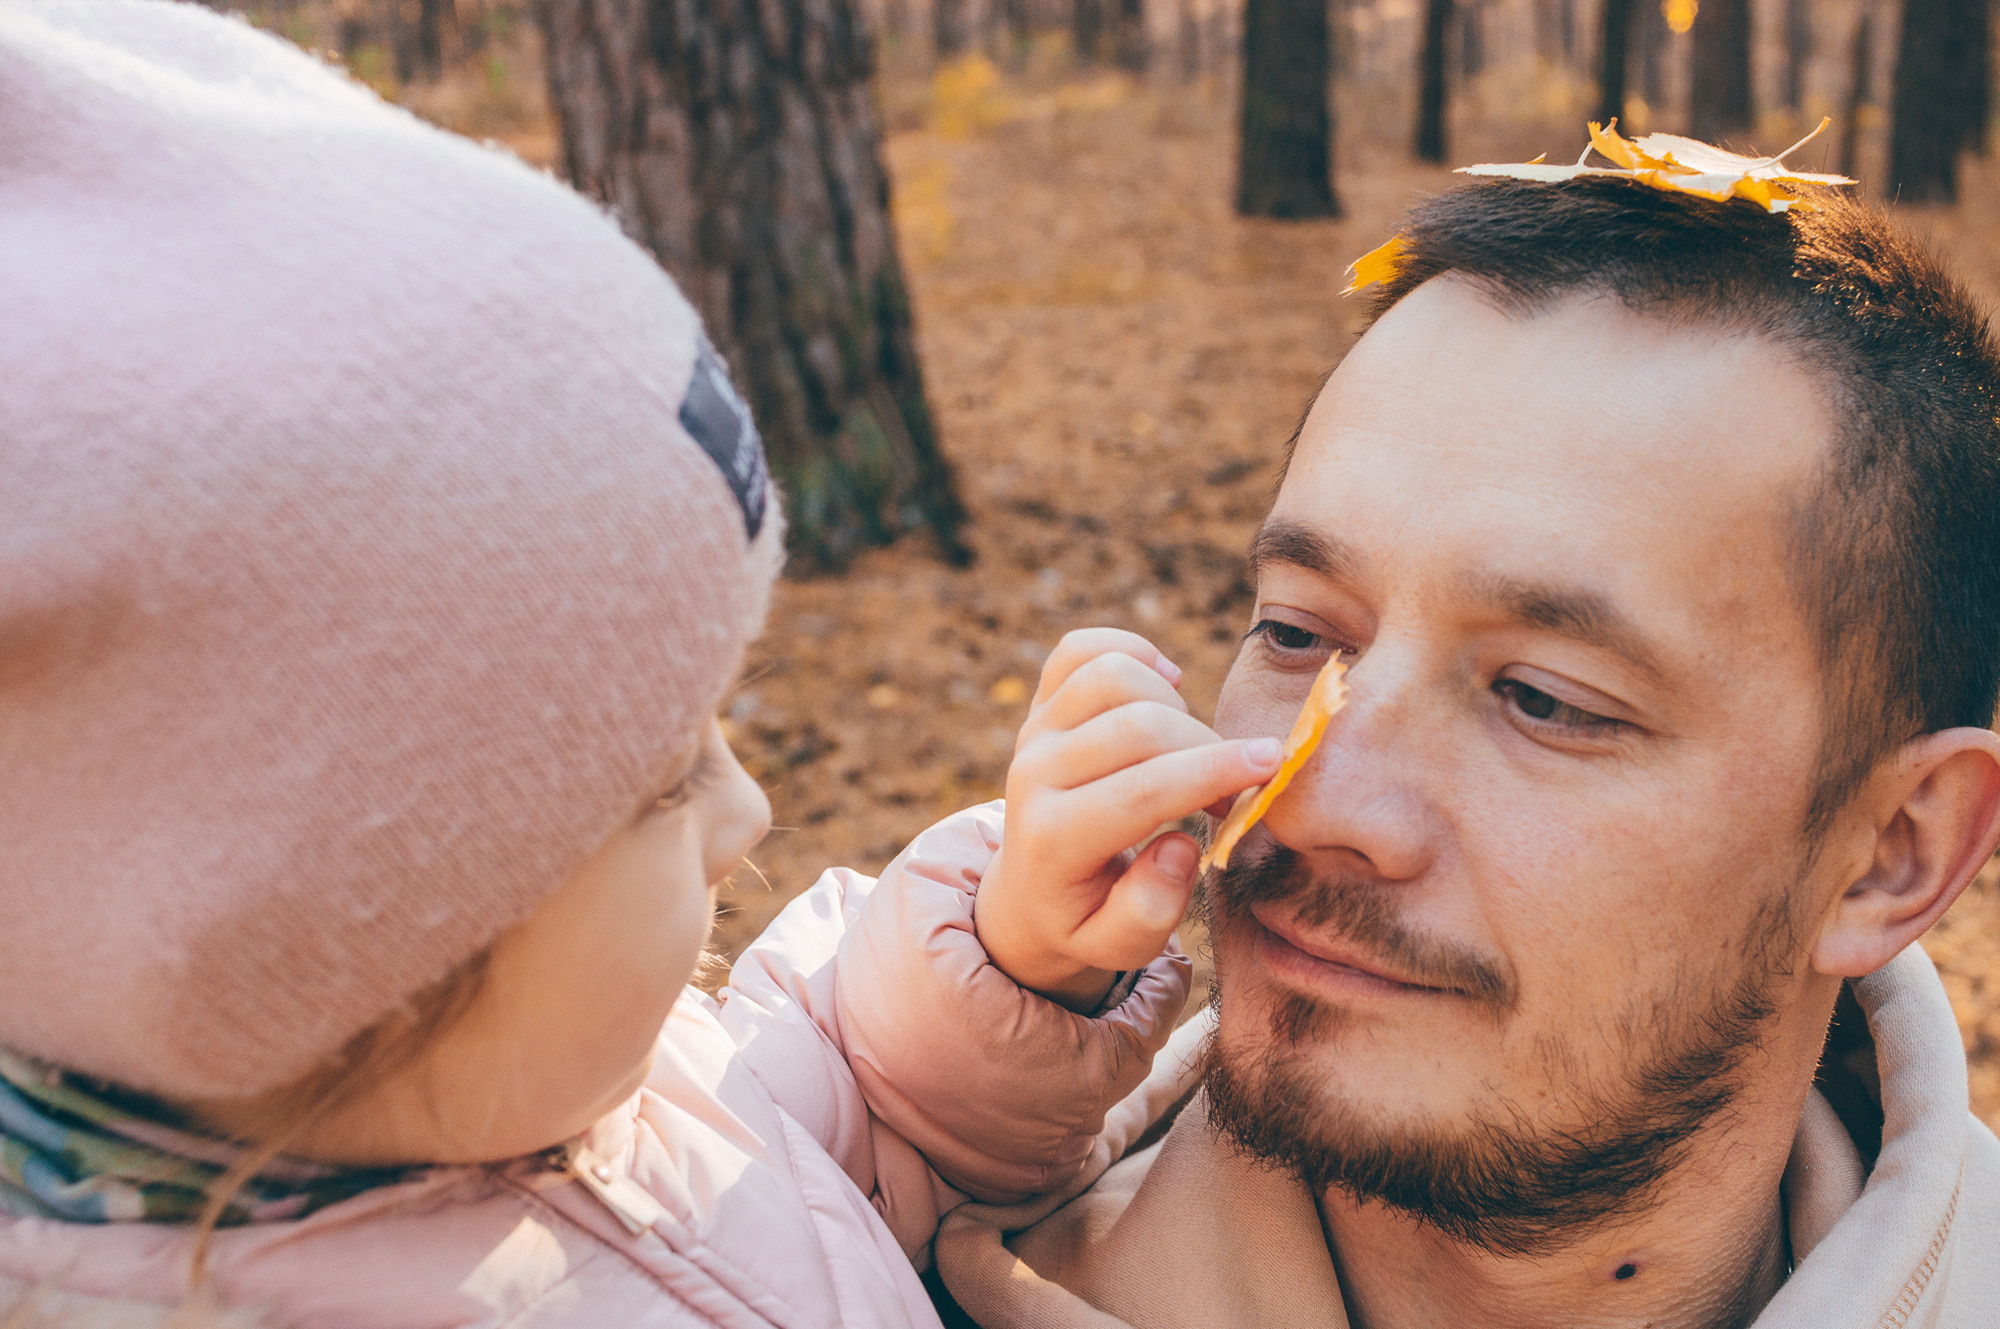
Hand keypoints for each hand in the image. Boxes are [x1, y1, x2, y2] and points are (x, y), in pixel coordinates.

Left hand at [973, 628, 1284, 1011]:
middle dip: (1209, 747)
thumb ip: (1150, 910)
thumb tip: (1181, 847)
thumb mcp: (1118, 945)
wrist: (1030, 891)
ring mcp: (1033, 731)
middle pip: (1138, 725)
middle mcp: (1032, 775)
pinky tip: (1165, 688)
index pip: (1142, 791)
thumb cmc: (1088, 917)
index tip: (1275, 764)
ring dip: (1175, 704)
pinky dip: (1133, 652)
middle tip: (1236, 786)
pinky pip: (1082, 648)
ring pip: (1115, 675)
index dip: (1215, 772)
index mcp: (1052, 839)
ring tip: (1193, 750)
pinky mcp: (1038, 702)